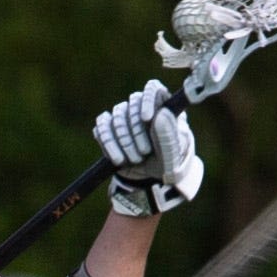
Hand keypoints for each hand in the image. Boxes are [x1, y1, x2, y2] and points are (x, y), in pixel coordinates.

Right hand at [96, 79, 204, 216]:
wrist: (151, 188)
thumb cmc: (168, 170)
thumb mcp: (174, 158)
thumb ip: (169, 136)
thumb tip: (160, 114)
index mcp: (164, 111)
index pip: (153, 89)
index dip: (147, 99)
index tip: (146, 118)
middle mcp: (144, 110)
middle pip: (132, 102)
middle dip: (136, 130)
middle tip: (144, 153)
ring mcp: (126, 119)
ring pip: (117, 115)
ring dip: (124, 140)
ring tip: (134, 160)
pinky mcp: (110, 130)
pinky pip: (102, 126)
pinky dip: (107, 142)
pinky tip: (117, 159)